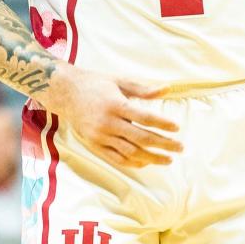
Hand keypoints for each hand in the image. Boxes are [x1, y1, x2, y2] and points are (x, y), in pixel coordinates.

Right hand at [47, 65, 181, 168]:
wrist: (65, 93)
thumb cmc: (94, 83)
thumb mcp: (118, 80)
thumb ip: (143, 88)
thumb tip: (167, 88)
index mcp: (116, 105)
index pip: (145, 118)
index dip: (163, 124)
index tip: (177, 128)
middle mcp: (108, 123)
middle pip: (141, 138)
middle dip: (163, 144)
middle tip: (180, 148)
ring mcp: (100, 136)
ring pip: (130, 152)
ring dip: (151, 157)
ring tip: (167, 159)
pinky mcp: (94, 144)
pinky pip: (116, 158)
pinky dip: (133, 163)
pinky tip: (146, 162)